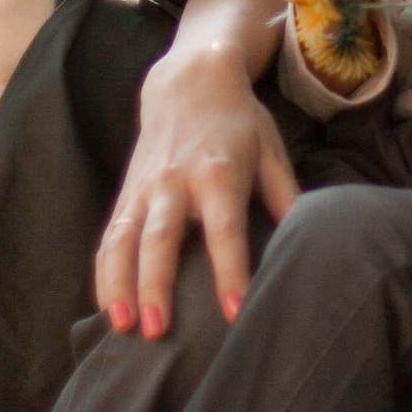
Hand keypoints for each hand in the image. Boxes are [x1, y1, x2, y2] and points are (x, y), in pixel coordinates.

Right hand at [97, 0, 301, 338]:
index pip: (224, 230)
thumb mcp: (271, 150)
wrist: (189, 81)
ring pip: (125, 240)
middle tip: (159, 331)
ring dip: (120, 284)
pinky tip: (108, 307)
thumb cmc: (240, 123)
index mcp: (219, 173)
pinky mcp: (126, 195)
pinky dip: (104, 274)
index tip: (233, 313)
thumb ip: (287, 196)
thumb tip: (307, 241)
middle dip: (158, 285)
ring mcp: (145, 189)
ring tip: (123, 327)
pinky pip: (109, 237)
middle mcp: (176, 181)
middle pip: (162, 238)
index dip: (230, 271)